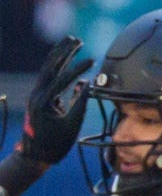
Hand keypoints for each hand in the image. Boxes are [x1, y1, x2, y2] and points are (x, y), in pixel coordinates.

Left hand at [13, 36, 91, 166]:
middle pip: (50, 67)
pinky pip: (48, 76)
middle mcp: (36, 94)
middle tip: (77, 39)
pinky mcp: (39, 96)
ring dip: (59, 55)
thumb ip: (80, 103)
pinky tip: (65, 58)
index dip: (78, 69)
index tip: (92, 60)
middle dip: (64, 52)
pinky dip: (57, 66)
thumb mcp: (72, 125)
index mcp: (44, 101)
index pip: (62, 79)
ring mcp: (36, 94)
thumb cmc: (57, 143)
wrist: (36, 155)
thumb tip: (88, 84)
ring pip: (47, 69)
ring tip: (70, 41)